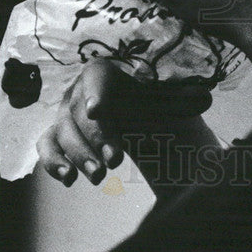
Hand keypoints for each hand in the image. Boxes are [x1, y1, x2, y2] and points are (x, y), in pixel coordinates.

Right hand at [36, 58, 210, 186]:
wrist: (142, 121)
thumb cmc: (153, 104)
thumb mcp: (167, 99)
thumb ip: (184, 98)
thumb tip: (205, 98)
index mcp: (105, 74)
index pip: (96, 78)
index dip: (96, 93)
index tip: (98, 111)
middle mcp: (80, 91)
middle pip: (80, 112)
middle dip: (97, 138)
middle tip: (114, 161)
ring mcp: (66, 115)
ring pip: (62, 132)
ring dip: (78, 154)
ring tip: (98, 175)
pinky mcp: (57, 136)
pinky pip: (47, 145)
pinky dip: (52, 160)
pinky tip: (67, 178)